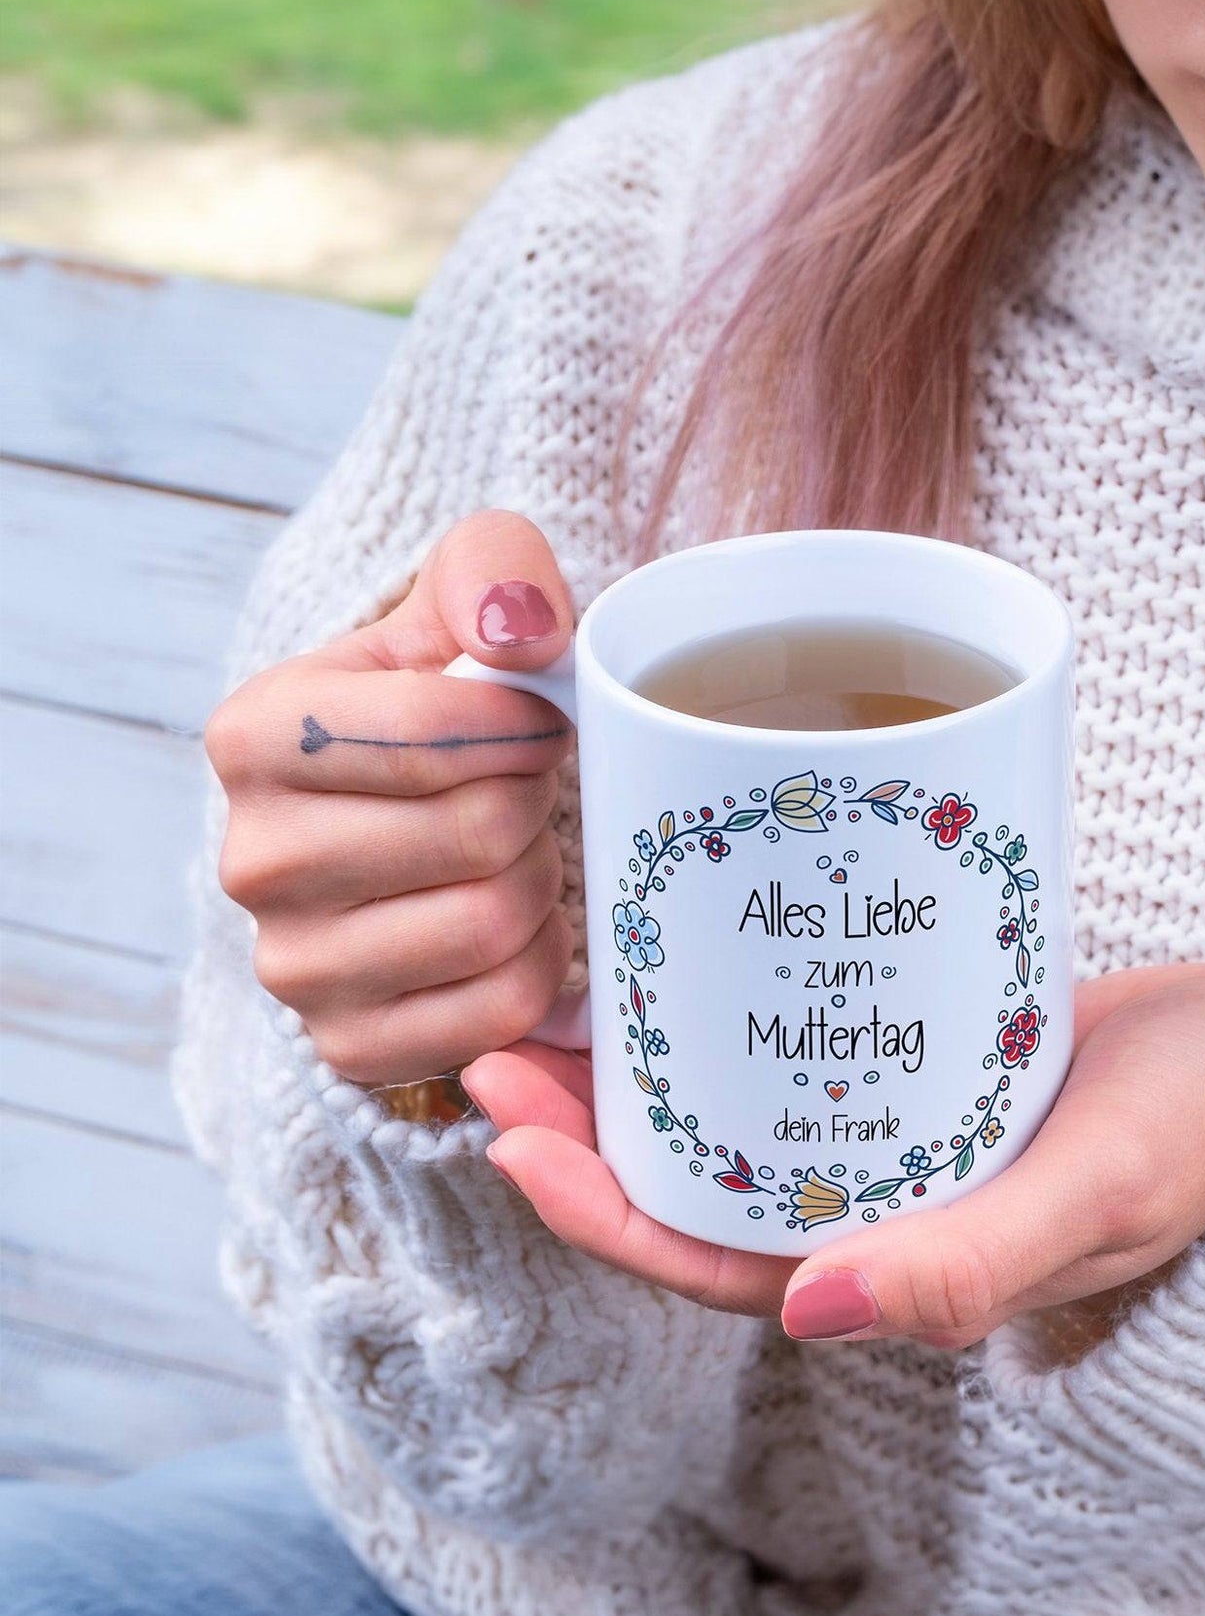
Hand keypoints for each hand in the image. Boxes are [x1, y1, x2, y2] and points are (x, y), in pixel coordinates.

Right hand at [205, 510, 578, 1083]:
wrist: (415, 819)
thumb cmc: (445, 702)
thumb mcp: (460, 603)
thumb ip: (492, 571)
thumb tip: (520, 629)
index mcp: (256, 734)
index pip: (437, 728)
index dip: (525, 722)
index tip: (538, 718)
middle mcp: (253, 858)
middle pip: (479, 831)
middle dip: (534, 803)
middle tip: (527, 790)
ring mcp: (292, 965)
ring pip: (493, 922)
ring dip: (539, 881)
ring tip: (516, 851)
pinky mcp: (350, 1044)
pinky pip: (501, 1007)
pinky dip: (538, 962)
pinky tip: (512, 924)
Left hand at [464, 961, 1204, 1353]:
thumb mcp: (1101, 1196)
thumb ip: (968, 1265)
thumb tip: (808, 1313)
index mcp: (907, 1265)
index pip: (720, 1261)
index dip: (605, 1214)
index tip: (515, 1127)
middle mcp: (886, 1203)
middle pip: (704, 1185)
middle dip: (592, 1133)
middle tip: (501, 1039)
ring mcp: (903, 1130)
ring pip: (743, 1117)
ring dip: (650, 1070)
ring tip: (562, 994)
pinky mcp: (928, 1056)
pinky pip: (807, 1049)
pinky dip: (737, 1014)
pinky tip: (692, 951)